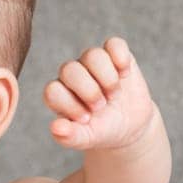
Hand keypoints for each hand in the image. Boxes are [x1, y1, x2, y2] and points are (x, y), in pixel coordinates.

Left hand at [43, 36, 157, 149]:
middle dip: (89, 91)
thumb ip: (70, 136)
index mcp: (59, 94)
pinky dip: (121, 58)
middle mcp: (72, 75)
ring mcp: (93, 63)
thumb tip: (55, 128)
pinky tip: (124, 74)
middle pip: (70, 69)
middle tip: (101, 106)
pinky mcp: (115, 55)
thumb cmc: (102, 131)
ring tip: (114, 95)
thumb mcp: (87, 138)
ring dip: (107, 78)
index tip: (86, 119)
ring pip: (93, 55)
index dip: (70, 105)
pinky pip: (114, 44)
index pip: (53, 90)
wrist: (130, 126)